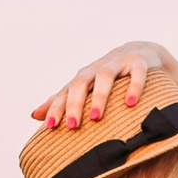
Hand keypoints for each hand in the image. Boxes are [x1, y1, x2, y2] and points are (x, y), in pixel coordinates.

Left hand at [31, 41, 168, 133]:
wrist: (142, 51)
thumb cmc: (109, 75)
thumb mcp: (86, 86)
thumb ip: (62, 100)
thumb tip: (34, 115)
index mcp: (84, 77)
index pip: (65, 92)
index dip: (56, 108)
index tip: (49, 126)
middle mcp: (97, 68)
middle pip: (81, 83)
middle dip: (74, 104)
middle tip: (72, 126)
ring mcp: (118, 63)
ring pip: (104, 77)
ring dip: (99, 96)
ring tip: (95, 117)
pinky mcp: (139, 62)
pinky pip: (136, 73)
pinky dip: (133, 87)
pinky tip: (130, 103)